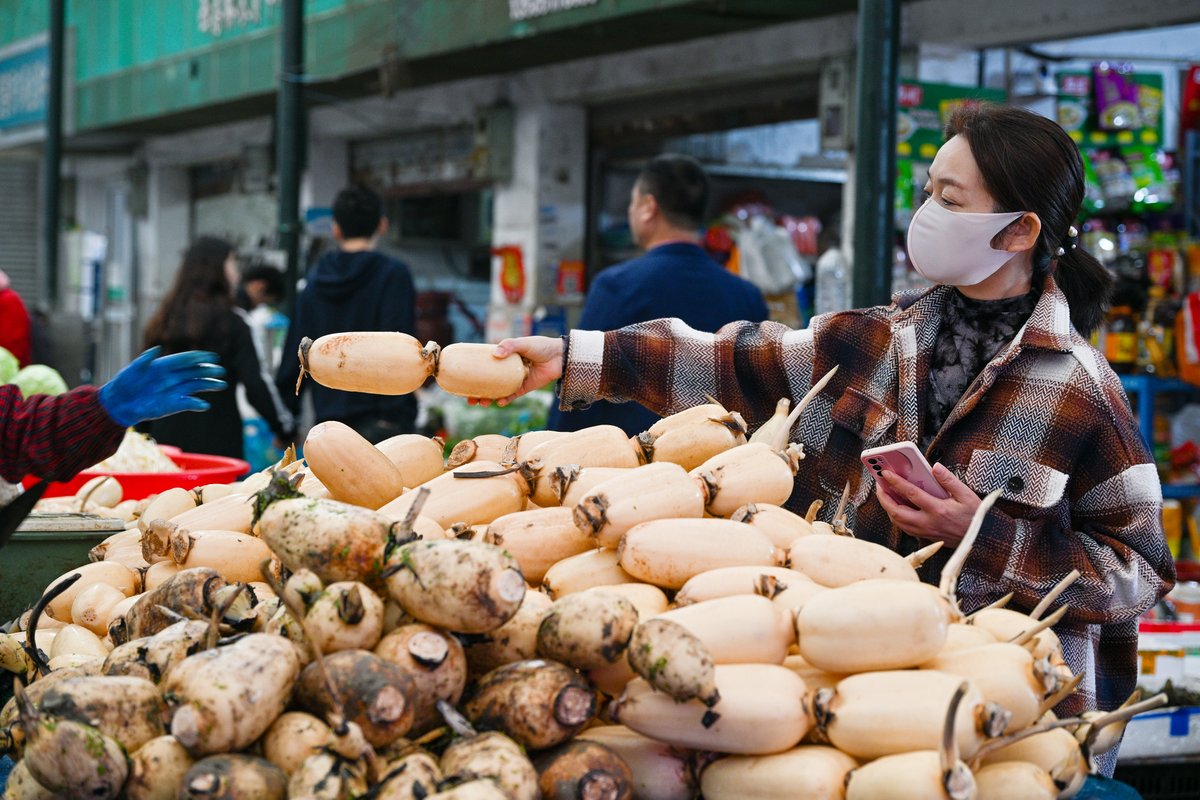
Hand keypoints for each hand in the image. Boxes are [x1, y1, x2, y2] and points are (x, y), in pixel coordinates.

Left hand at [98, 347, 226, 426]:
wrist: (119, 403)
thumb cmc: (124, 383)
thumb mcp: (132, 370)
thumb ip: (144, 360)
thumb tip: (156, 350)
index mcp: (164, 365)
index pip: (185, 360)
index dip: (199, 357)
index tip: (213, 357)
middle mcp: (172, 377)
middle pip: (194, 372)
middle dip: (208, 371)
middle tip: (221, 371)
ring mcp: (174, 390)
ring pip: (195, 386)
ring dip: (208, 385)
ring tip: (222, 384)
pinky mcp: (173, 404)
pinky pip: (188, 403)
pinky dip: (196, 404)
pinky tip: (205, 406)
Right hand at [468, 336, 564, 406]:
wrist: (560, 356)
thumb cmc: (541, 346)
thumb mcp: (523, 342)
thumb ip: (509, 346)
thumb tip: (495, 354)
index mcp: (503, 357)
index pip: (484, 366)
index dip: (473, 373)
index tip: (462, 379)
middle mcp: (507, 369)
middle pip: (487, 382)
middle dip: (477, 392)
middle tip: (469, 399)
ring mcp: (515, 379)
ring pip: (497, 391)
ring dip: (488, 398)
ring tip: (482, 403)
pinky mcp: (525, 387)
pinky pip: (512, 395)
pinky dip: (506, 399)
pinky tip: (500, 402)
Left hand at [875, 462, 981, 545]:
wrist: (980, 539)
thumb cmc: (975, 516)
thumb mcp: (967, 495)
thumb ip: (949, 480)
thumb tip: (935, 467)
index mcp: (938, 510)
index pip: (911, 494)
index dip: (896, 482)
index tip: (885, 473)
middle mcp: (928, 522)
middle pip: (897, 511)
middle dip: (884, 498)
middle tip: (879, 485)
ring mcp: (925, 532)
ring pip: (898, 521)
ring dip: (888, 508)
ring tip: (885, 494)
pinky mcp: (925, 537)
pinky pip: (904, 528)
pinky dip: (896, 517)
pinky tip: (896, 508)